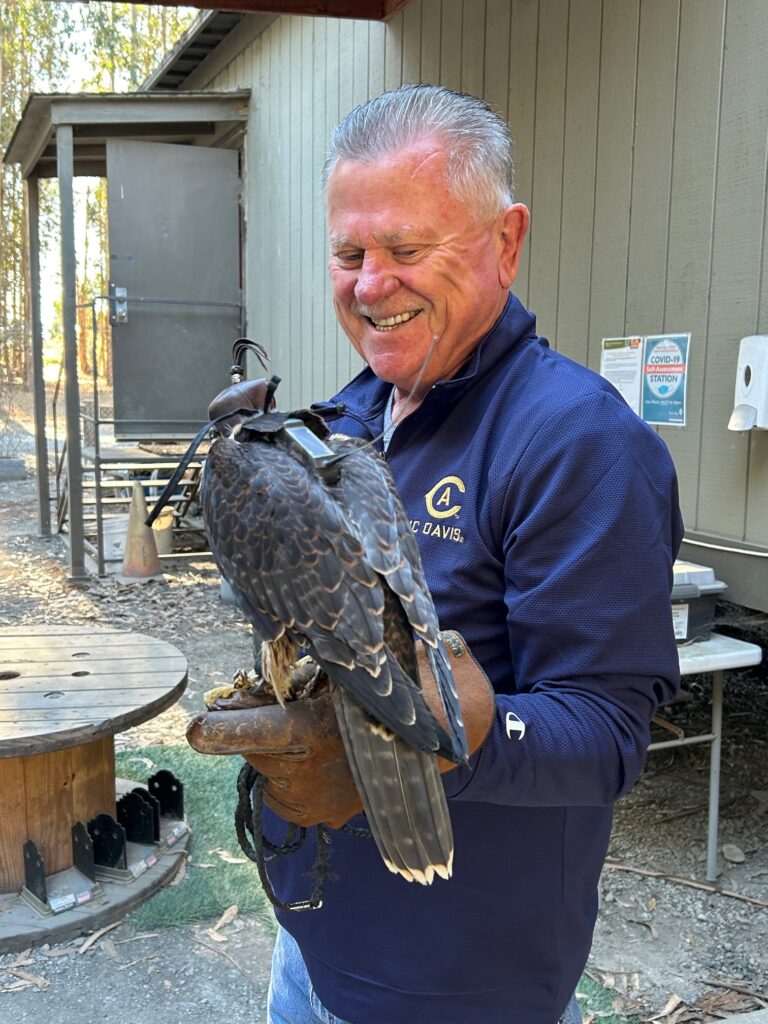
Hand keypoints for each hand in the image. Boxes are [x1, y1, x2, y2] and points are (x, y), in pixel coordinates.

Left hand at [186, 632, 494, 827]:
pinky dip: (286, 773)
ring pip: (263, 768)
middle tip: (287, 704)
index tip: (195, 730)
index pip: (262, 728)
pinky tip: (314, 759)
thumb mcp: (348, 672)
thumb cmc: (387, 695)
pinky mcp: (315, 816)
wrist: (428, 748)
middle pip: (253, 745)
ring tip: (311, 735)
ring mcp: (312, 801)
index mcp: (316, 729)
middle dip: (257, 724)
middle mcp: (310, 772)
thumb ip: (308, 665)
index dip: (224, 729)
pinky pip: (278, 790)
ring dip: (274, 750)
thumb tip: (268, 646)